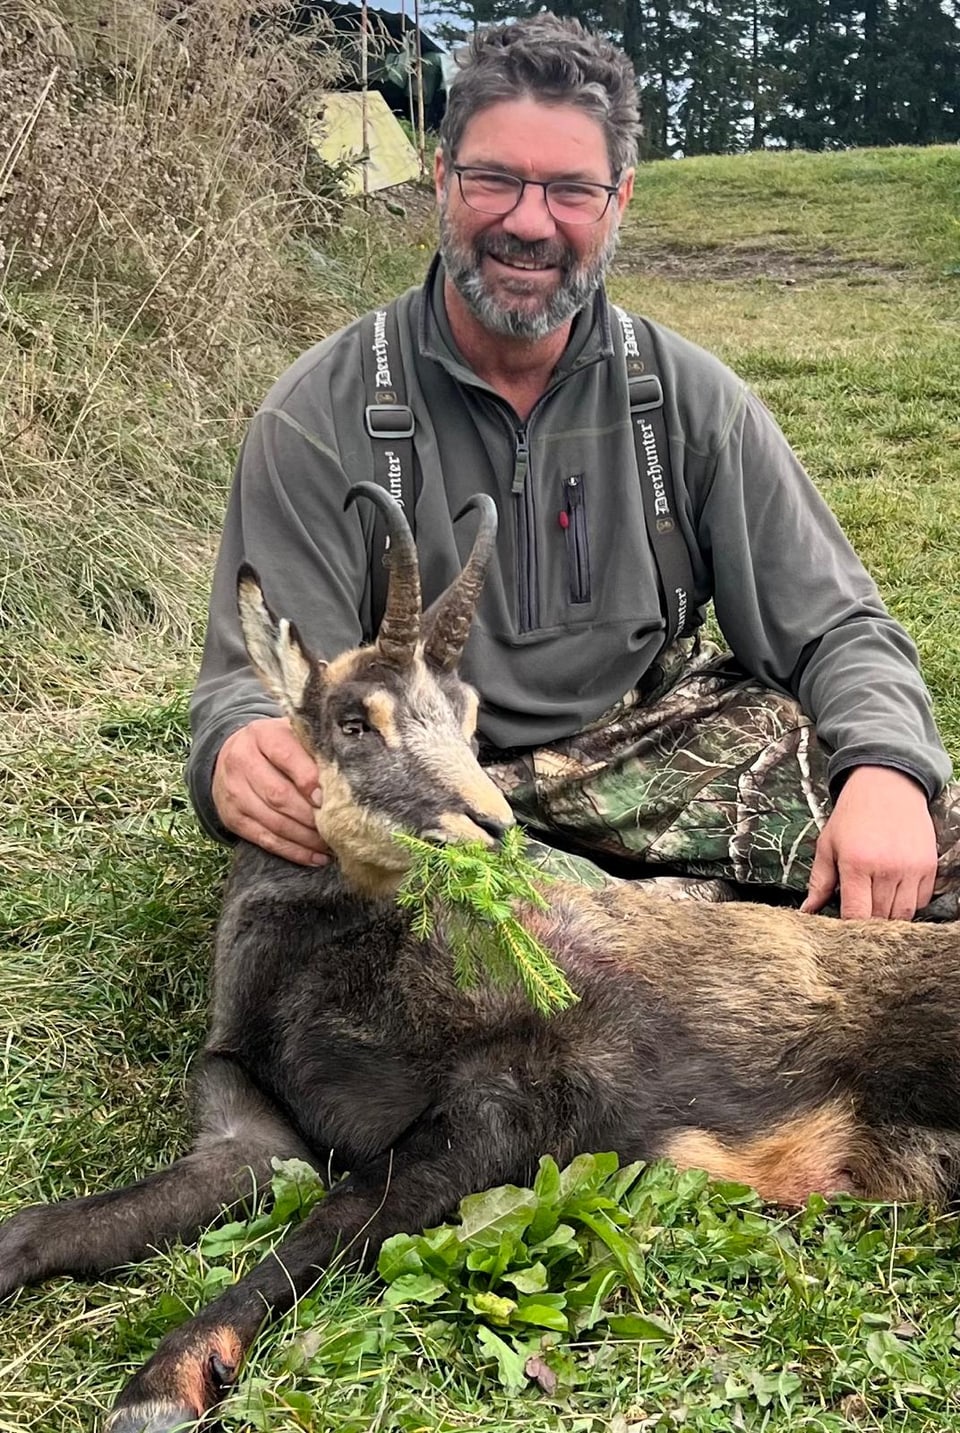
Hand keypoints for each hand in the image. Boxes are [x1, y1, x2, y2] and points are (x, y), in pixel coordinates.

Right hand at [212, 717, 331, 866]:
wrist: (233, 754)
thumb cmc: (278, 745)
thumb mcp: (293, 735)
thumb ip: (315, 749)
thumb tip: (349, 776)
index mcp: (261, 735)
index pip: (286, 757)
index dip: (309, 780)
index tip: (330, 797)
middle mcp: (242, 762)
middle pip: (279, 795)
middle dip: (312, 816)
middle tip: (339, 826)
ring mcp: (234, 792)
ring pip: (274, 822)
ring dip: (307, 838)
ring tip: (333, 844)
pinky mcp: (233, 818)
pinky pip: (265, 840)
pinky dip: (293, 851)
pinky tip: (316, 856)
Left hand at [801, 765, 936, 920]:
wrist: (887, 785)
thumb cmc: (852, 816)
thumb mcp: (827, 844)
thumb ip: (819, 882)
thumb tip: (807, 912)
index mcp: (856, 864)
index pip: (856, 915)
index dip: (849, 929)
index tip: (842, 930)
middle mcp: (887, 869)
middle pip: (880, 918)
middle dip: (867, 922)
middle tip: (858, 913)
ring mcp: (912, 869)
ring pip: (902, 915)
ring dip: (888, 916)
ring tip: (875, 902)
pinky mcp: (929, 867)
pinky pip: (921, 902)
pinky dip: (908, 904)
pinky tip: (893, 890)